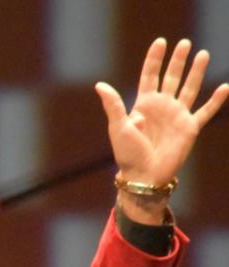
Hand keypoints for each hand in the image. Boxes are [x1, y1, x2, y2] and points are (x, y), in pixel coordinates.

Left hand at [95, 38, 228, 185]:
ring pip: (189, 88)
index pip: (150, 76)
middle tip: (184, 43)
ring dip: (196, 72)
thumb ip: (113, 104)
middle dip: (177, 61)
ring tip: (203, 54)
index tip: (160, 42)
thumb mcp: (118, 126)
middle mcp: (161, 107)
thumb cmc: (127, 153)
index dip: (154, 59)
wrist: (144, 174)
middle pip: (171, 77)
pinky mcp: (190, 127)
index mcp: (143, 104)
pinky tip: (225, 87)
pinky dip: (216, 100)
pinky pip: (206, 111)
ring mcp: (177, 116)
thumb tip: (100, 85)